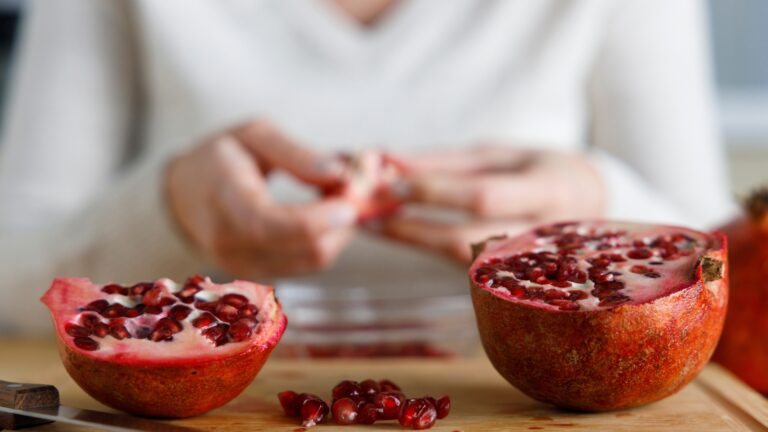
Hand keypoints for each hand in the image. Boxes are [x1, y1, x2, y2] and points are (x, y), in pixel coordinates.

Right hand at [165, 120, 357, 278]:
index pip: (274, 224)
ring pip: (313, 260)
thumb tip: (340, 174)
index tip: (350, 199)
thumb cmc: (221, 156)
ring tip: (333, 198)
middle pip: (305, 249)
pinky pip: (306, 265)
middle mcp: (230, 242)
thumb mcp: (254, 135)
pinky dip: (324, 242)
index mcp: (225, 199)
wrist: (183, 194)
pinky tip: (321, 217)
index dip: (320, 218)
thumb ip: (296, 153)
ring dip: (337, 232)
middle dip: (340, 222)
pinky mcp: (257, 277)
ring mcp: (242, 266)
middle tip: (350, 189)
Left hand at [380, 146, 604, 262]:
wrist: (588, 205)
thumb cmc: (537, 170)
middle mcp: (541, 235)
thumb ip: (446, 162)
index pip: (483, 196)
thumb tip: (388, 161)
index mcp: (547, 191)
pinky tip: (399, 232)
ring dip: (411, 240)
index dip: (434, 191)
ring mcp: (527, 265)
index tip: (390, 183)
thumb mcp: (500, 155)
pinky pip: (460, 267)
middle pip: (465, 239)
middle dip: (410, 226)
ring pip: (458, 260)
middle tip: (367, 213)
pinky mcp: (509, 280)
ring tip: (373, 222)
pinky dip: (425, 249)